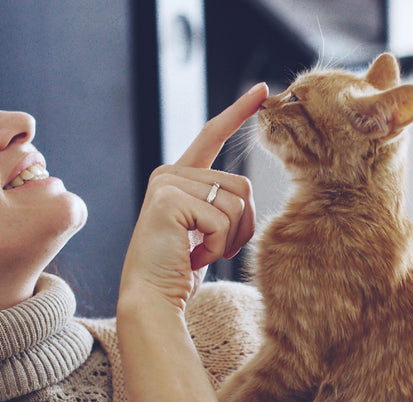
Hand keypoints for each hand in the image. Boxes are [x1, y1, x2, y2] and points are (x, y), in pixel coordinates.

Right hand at [119, 83, 266, 311]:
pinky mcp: (169, 200)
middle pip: (241, 185)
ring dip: (228, 239)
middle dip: (239, 227)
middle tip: (209, 250)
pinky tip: (191, 257)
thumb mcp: (202, 230)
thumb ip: (217, 204)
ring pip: (236, 203)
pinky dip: (216, 247)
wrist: (151, 298)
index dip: (237, 113)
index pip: (212, 135)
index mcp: (178, 177)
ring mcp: (167, 184)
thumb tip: (244, 192)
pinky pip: (222, 220)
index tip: (262, 91)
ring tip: (198, 254)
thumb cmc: (178, 271)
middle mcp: (169, 173)